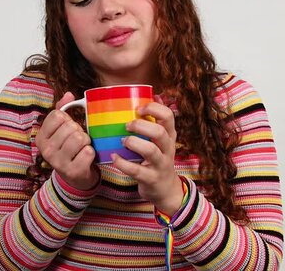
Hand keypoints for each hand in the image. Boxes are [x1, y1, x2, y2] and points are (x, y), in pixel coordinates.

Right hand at [36, 92, 99, 190]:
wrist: (74, 177)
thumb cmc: (68, 148)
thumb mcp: (61, 130)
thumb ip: (62, 110)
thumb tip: (68, 94)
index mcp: (41, 137)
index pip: (57, 115)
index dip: (67, 119)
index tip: (67, 128)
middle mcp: (46, 150)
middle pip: (70, 126)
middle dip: (78, 131)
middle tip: (76, 140)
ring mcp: (58, 162)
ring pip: (80, 138)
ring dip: (86, 141)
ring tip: (81, 148)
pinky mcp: (73, 171)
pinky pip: (88, 152)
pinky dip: (91, 153)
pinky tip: (85, 158)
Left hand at [111, 98, 183, 215]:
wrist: (166, 189)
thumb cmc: (159, 159)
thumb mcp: (162, 140)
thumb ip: (157, 120)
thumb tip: (154, 95)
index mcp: (170, 136)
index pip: (169, 116)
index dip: (154, 108)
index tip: (139, 108)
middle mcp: (168, 149)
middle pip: (160, 132)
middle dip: (142, 126)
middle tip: (128, 125)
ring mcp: (160, 164)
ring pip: (150, 151)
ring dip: (134, 143)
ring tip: (123, 140)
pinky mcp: (151, 178)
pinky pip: (136, 170)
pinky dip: (122, 163)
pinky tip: (114, 157)